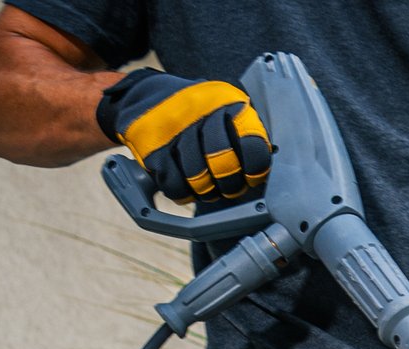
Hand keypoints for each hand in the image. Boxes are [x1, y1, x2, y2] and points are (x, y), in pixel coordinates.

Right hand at [96, 69, 269, 202]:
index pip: (253, 144)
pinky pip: (174, 184)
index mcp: (229, 103)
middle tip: (228, 187)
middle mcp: (201, 112)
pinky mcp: (151, 146)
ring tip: (206, 186)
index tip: (251, 178)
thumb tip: (264, 172)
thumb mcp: (226, 110)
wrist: (145, 96)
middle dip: (230, 184)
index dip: (255, 169)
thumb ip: (246, 135)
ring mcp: (173, 129)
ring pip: (198, 178)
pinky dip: (183, 193)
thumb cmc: (197, 112)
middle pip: (224, 164)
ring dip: (206, 191)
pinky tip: (186, 186)